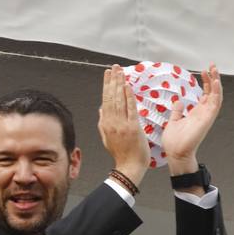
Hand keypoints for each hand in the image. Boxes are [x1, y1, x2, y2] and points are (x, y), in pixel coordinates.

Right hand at [98, 65, 149, 182]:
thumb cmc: (121, 154)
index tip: (107, 74)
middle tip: (114, 67)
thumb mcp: (107, 138)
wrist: (129, 166)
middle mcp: (112, 122)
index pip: (105, 100)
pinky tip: (127, 86)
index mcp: (106, 124)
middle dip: (112, 80)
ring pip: (119, 100)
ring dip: (119, 84)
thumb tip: (101, 110)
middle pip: (111, 97)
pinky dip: (128, 97)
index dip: (106, 86)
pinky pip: (130, 109)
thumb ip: (103, 123)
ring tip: (120, 72)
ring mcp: (122, 124)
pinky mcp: (132, 127)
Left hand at [161, 64, 221, 172]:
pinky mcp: (208, 119)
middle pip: (212, 92)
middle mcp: (203, 113)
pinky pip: (215, 103)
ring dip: (216, 82)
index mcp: (196, 113)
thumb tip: (179, 102)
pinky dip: (216, 92)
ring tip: (214, 70)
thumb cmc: (174, 141)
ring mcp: (207, 115)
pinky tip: (215, 82)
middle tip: (212, 66)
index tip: (203, 72)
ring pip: (216, 95)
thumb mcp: (173, 121)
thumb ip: (177, 112)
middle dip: (213, 79)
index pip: (205, 94)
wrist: (175, 153)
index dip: (205, 83)